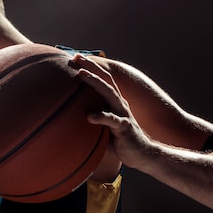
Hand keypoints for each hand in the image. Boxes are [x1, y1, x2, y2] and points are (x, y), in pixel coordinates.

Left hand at [71, 54, 151, 168]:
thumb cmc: (120, 142)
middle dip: (91, 66)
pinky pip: (112, 120)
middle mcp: (119, 104)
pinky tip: (89, 116)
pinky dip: (100, 116)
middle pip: (105, 80)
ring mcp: (123, 113)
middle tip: (76, 56)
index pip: (102, 80)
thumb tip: (69, 118)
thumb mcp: (103, 127)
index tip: (74, 57)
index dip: (90, 68)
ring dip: (95, 81)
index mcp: (114, 102)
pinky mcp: (124, 127)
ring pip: (108, 93)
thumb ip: (91, 119)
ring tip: (81, 73)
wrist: (143, 156)